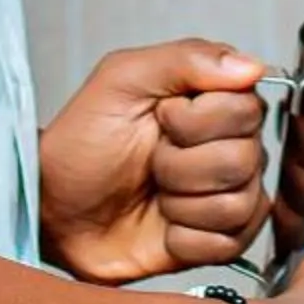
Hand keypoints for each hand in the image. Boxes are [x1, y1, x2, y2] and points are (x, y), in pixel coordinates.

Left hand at [38, 40, 267, 285]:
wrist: (52, 208)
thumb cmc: (81, 140)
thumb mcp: (121, 79)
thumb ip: (186, 59)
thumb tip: (251, 67)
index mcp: (214, 98)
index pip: (249, 108)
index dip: (199, 121)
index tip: (160, 117)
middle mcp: (229, 144)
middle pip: (246, 158)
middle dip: (182, 165)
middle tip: (149, 161)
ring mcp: (225, 194)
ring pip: (239, 204)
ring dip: (183, 204)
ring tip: (153, 193)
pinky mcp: (216, 240)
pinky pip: (230, 244)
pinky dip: (186, 240)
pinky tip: (163, 227)